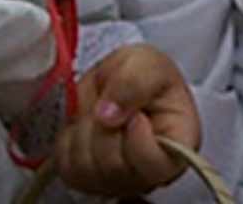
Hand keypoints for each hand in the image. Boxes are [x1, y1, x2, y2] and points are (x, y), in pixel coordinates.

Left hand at [52, 43, 199, 197]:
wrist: (115, 80)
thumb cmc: (142, 75)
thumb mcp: (147, 62)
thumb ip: (135, 82)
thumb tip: (107, 113)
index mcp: (177, 146)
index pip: (156, 165)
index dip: (138, 139)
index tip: (134, 115)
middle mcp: (147, 174)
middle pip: (113, 165)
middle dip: (104, 124)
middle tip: (111, 101)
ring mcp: (115, 180)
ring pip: (85, 166)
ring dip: (84, 127)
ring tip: (99, 110)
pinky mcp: (84, 178)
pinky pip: (65, 162)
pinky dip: (69, 135)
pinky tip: (86, 122)